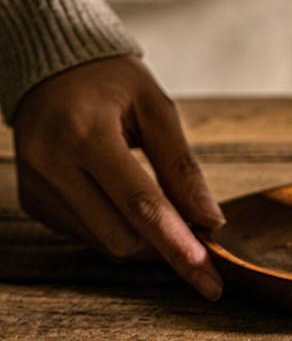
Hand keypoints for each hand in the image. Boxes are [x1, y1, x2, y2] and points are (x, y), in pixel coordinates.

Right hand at [10, 55, 225, 300]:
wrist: (52, 67)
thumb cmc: (112, 80)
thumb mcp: (156, 107)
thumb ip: (181, 164)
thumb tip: (209, 218)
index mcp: (86, 133)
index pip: (139, 202)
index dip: (176, 242)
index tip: (208, 273)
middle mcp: (53, 165)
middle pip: (120, 234)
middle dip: (166, 244)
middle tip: (202, 237)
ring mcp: (37, 187)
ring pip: (103, 241)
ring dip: (145, 239)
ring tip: (172, 215)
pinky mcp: (33, 202)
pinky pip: (86, 233)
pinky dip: (118, 227)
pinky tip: (130, 204)